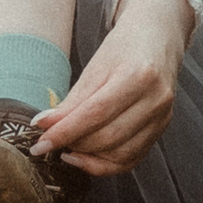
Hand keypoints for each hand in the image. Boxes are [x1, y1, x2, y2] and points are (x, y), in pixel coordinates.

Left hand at [33, 0, 193, 179]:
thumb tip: (44, 126)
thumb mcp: (95, 68)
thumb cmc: (123, 48)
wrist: (157, 38)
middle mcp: (155, 99)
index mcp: (138, 75)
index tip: (40, 142)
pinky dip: (106, 164)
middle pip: (109, 137)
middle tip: (50, 142)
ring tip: (68, 148)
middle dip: (74, 144)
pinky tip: (86, 155)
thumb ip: (72, 101)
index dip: (65, 132)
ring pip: (121, 154)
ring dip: (89, 158)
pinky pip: (132, 159)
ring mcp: (162, 117)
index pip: (95, 113)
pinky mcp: (161, 129)